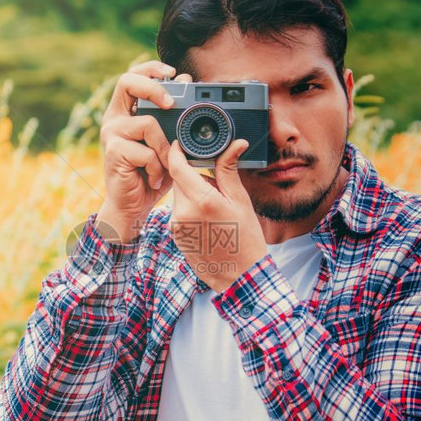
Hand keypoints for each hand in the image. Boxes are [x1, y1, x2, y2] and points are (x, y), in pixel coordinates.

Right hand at [97, 61, 191, 241]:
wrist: (133, 206)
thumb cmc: (151, 173)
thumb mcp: (168, 144)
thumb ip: (175, 119)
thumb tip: (188, 88)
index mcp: (126, 111)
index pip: (133, 75)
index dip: (151, 68)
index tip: (173, 73)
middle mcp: (114, 118)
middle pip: (127, 81)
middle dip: (153, 87)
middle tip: (171, 103)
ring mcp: (111, 134)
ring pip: (148, 123)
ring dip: (164, 148)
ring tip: (163, 167)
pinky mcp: (114, 152)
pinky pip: (146, 151)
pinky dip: (157, 167)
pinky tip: (153, 178)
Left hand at [167, 139, 267, 292]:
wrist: (239, 276)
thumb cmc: (245, 240)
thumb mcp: (240, 201)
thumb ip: (229, 171)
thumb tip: (235, 144)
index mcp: (202, 201)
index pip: (178, 167)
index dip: (177, 152)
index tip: (180, 144)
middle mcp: (183, 213)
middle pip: (179, 181)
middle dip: (194, 179)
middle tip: (216, 190)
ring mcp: (176, 227)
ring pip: (179, 197)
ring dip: (192, 196)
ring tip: (214, 212)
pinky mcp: (175, 236)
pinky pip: (178, 213)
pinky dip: (189, 211)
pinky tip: (207, 224)